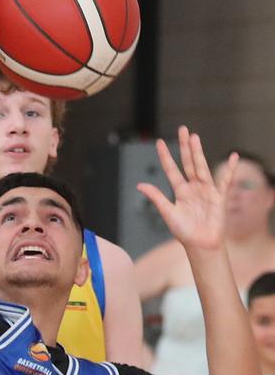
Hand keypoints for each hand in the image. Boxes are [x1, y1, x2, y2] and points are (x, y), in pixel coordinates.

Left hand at [137, 126, 237, 251]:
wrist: (201, 244)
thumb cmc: (184, 231)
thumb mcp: (167, 213)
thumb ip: (156, 197)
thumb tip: (140, 185)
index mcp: (180, 191)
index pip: (171, 169)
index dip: (165, 156)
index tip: (159, 142)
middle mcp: (193, 187)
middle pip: (188, 162)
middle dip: (185, 146)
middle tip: (182, 129)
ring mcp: (206, 190)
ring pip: (201, 167)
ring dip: (198, 152)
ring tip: (195, 137)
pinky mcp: (218, 196)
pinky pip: (225, 180)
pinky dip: (230, 169)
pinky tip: (234, 157)